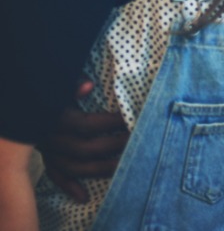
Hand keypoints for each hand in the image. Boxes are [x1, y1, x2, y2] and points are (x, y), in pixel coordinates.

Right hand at [38, 80, 126, 202]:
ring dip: (99, 168)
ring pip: (73, 167)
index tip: (129, 119)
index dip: (110, 123)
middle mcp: (49, 138)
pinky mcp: (46, 159)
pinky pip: (56, 176)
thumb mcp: (59, 86)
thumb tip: (88, 85)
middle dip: (113, 145)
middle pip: (83, 149)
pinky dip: (69, 187)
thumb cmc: (53, 92)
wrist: (31, 103)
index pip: (86, 125)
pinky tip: (84, 196)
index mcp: (54, 118)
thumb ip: (72, 86)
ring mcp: (47, 151)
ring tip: (124, 165)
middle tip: (136, 140)